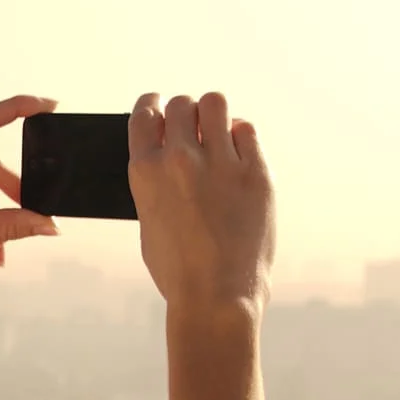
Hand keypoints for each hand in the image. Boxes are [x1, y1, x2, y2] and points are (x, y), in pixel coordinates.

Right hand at [128, 92, 275, 313]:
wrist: (216, 296)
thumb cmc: (178, 269)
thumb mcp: (149, 220)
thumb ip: (155, 182)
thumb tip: (167, 155)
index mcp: (145, 171)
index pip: (144, 113)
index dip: (152, 103)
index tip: (159, 103)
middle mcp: (179, 160)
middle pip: (181, 104)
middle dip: (185, 112)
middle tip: (194, 127)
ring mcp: (220, 163)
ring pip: (216, 103)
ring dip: (214, 113)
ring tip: (218, 132)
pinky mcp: (256, 172)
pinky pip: (247, 130)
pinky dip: (241, 136)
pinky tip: (239, 154)